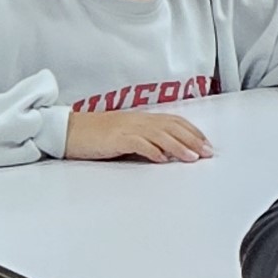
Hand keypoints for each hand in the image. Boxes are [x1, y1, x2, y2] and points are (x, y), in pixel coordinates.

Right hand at [65, 108, 212, 161]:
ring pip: (159, 134)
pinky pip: (137, 143)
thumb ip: (145, 141)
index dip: (193, 131)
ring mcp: (127, 128)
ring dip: (178, 146)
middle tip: (208, 152)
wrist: (69, 130)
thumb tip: (167, 153)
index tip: (207, 144)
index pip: (174, 121)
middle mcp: (138, 120)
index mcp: (142, 119)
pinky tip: (162, 159)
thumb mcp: (126, 135)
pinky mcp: (115, 139)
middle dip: (192, 139)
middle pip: (172, 127)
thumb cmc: (96, 135)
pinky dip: (152, 150)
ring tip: (192, 157)